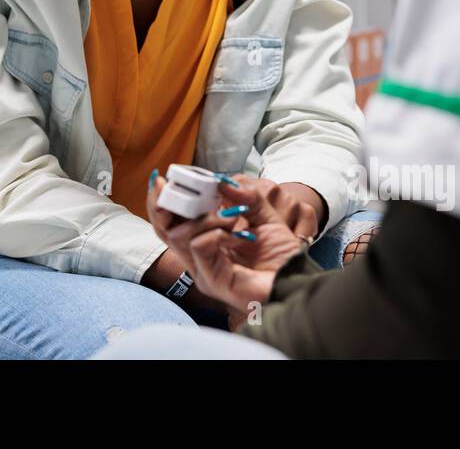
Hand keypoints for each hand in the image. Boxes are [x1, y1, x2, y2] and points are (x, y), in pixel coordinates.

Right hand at [146, 173, 306, 318]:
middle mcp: (198, 257)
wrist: (297, 281)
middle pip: (163, 228)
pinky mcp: (211, 280)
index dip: (163, 199)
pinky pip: (199, 246)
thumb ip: (245, 197)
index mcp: (205, 241)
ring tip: (232, 217)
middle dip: (166, 202)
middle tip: (173, 184)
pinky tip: (237, 234)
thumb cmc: (280, 256)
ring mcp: (202, 270)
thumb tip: (221, 181)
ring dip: (204, 217)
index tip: (167, 177)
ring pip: (178, 234)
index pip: (170, 220)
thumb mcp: (264, 216)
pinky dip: (216, 232)